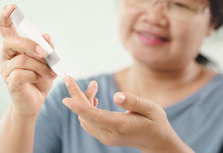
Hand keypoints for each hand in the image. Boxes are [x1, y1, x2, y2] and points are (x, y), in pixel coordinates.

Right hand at [0, 4, 56, 116]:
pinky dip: (35, 75)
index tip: (12, 6)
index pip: (5, 28)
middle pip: (12, 41)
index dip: (6, 17)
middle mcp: (6, 56)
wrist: (36, 100)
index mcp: (14, 47)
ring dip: (41, 66)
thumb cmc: (40, 77)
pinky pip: (22, 74)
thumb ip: (47, 47)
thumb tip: (46, 35)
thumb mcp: (48, 60)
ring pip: (23, 60)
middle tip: (46, 53)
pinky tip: (40, 79)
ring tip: (52, 73)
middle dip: (31, 45)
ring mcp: (5, 70)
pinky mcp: (10, 83)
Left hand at [62, 76, 193, 152]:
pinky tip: (93, 98)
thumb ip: (134, 102)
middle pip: (85, 115)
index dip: (79, 106)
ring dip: (82, 101)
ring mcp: (105, 137)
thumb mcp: (151, 109)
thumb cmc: (156, 123)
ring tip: (93, 86)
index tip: (66, 97)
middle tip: (70, 78)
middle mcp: (109, 134)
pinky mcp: (104, 136)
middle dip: (77, 95)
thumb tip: (116, 96)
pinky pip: (88, 122)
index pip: (94, 116)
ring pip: (84, 118)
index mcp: (120, 126)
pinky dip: (86, 108)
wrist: (156, 142)